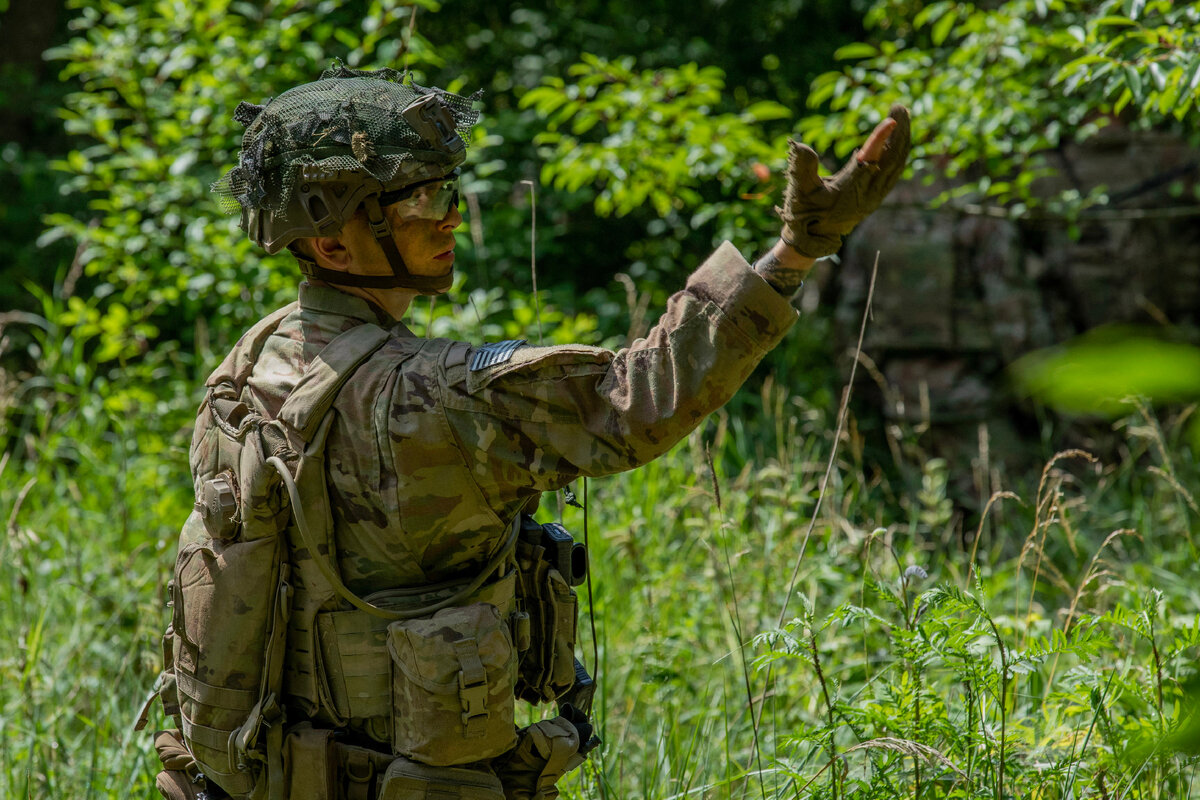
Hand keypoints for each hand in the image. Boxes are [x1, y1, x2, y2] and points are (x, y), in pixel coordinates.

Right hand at [776, 105, 910, 258]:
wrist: (812, 238)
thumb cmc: (803, 213)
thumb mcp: (798, 191)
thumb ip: (801, 168)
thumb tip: (799, 145)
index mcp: (850, 192)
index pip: (870, 161)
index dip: (880, 140)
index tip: (890, 120)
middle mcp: (869, 195)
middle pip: (892, 159)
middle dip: (899, 132)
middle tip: (899, 106)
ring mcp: (876, 196)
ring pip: (897, 164)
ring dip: (902, 139)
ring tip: (902, 114)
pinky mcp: (877, 195)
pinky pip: (895, 171)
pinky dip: (899, 151)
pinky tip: (899, 136)